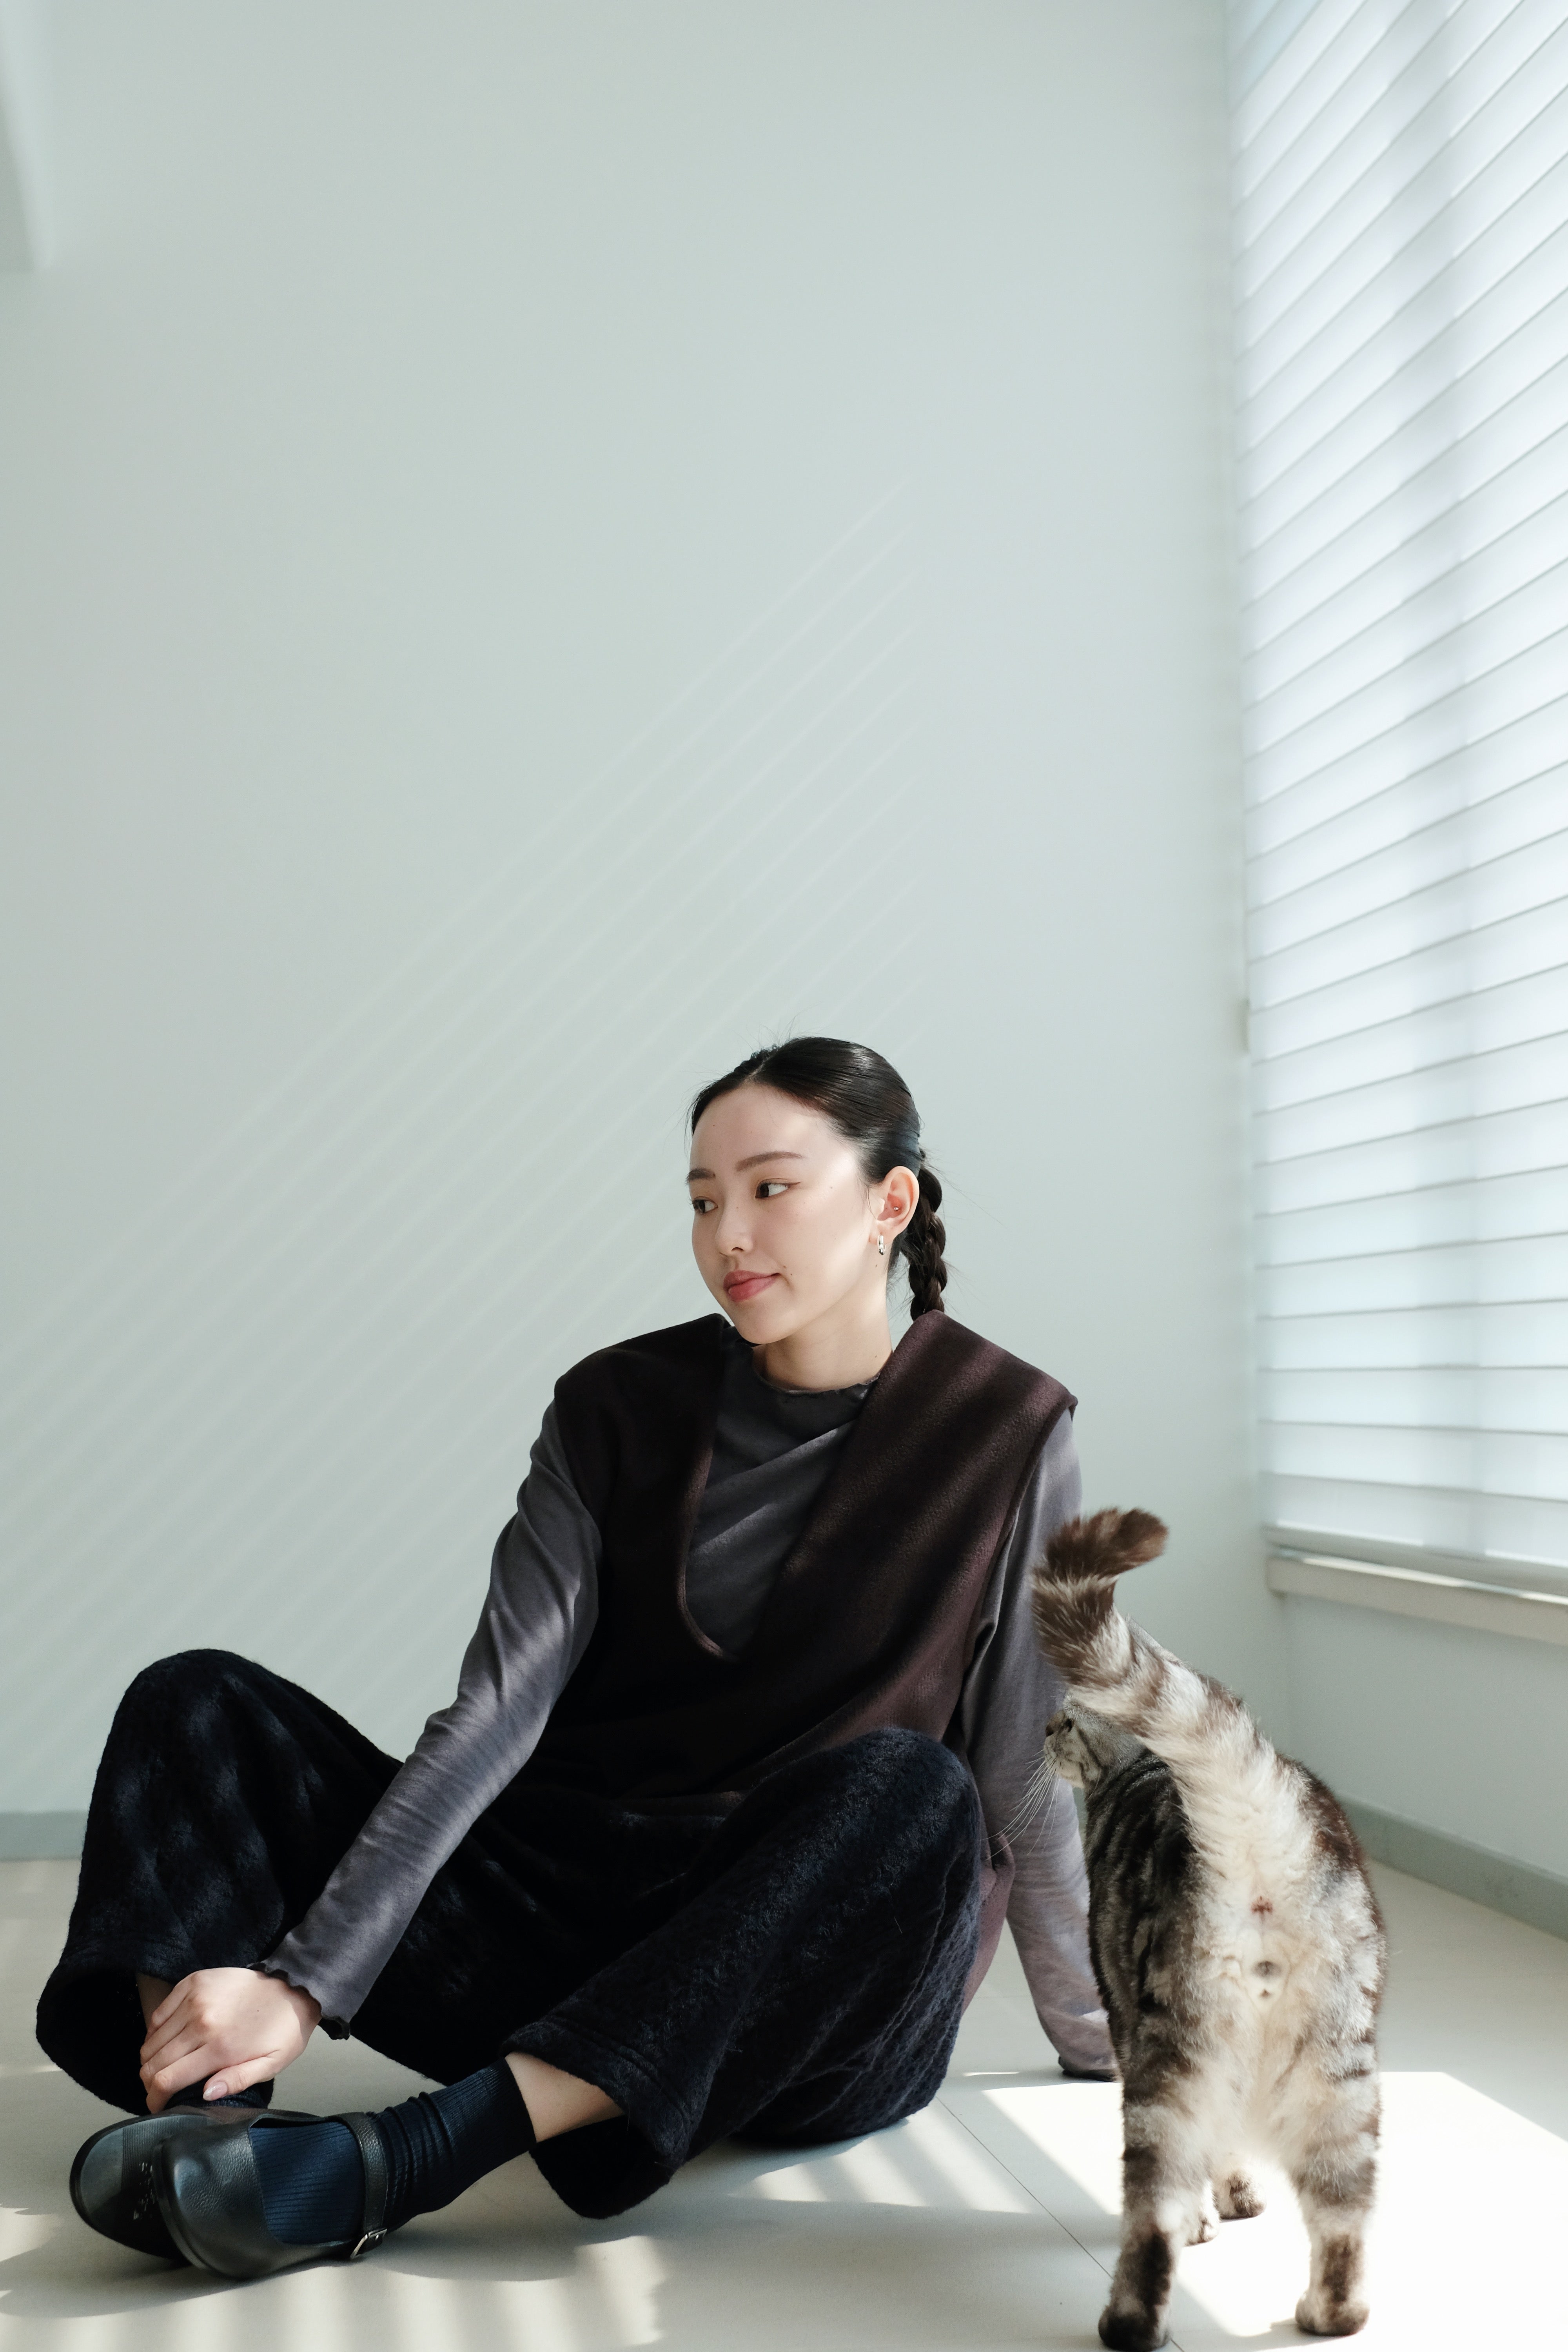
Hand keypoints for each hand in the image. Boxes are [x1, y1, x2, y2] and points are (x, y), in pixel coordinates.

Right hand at [140, 1967, 319, 2110]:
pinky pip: (158, 2013)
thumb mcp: (270, 2065)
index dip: (155, 2098)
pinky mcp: (193, 1982)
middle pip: (153, 2061)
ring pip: (152, 2039)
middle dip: (150, 2081)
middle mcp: (202, 2022)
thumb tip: (206, 2094)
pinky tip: (166, 2040)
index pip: (166, 2080)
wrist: (293, 1986)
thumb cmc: (282, 2031)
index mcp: (219, 2048)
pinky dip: (155, 2032)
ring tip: (163, 2066)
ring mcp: (195, 1999)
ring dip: (152, 2058)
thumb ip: (237, 2081)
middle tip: (159, 2087)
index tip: (157, 2105)